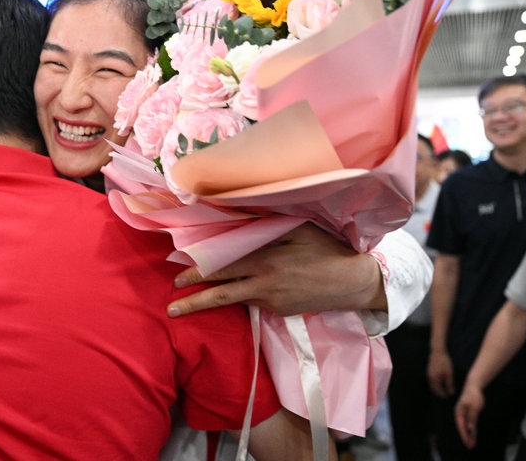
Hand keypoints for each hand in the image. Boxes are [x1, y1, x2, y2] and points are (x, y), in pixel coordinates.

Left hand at [166, 223, 382, 317]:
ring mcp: (272, 301)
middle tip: (171, 306)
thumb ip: (265, 224)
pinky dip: (240, 298)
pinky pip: (254, 303)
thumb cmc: (325, 248)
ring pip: (235, 301)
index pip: (223, 267)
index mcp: (265, 260)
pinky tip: (231, 295)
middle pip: (222, 293)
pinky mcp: (280, 311)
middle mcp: (265, 284)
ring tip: (184, 309)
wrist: (353, 281)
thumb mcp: (297, 228)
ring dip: (209, 304)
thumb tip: (237, 213)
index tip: (178, 277)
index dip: (199, 272)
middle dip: (194, 300)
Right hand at [427, 349, 454, 397]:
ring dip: (436, 388)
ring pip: (431, 384)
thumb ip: (449, 383)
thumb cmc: (444, 362)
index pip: (437, 389)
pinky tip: (439, 382)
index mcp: (434, 379)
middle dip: (438, 392)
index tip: (447, 396)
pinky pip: (431, 380)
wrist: (438, 352)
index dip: (442, 394)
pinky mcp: (429, 370)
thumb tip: (450, 392)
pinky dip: (435, 383)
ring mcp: (428, 373)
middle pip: (433, 388)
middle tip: (444, 395)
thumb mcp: (449, 373)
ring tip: (442, 389)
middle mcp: (430, 377)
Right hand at [454, 383, 483, 448]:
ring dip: (470, 435)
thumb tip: (470, 428)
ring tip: (472, 444)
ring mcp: (464, 413)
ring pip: (467, 427)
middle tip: (470, 446)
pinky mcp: (469, 413)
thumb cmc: (473, 395)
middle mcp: (460, 414)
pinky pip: (470, 423)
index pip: (461, 426)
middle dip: (467, 437)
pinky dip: (472, 430)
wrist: (474, 386)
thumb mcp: (474, 407)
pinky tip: (474, 435)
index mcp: (459, 412)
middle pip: (463, 428)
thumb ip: (472, 418)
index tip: (467, 442)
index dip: (464, 435)